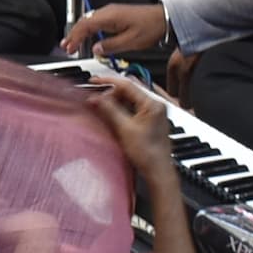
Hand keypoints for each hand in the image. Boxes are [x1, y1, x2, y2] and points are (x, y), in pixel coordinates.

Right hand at [60, 3, 172, 60]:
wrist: (165, 19)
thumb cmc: (152, 27)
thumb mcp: (131, 41)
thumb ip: (111, 46)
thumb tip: (96, 49)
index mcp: (110, 16)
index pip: (85, 25)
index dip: (75, 37)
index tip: (69, 48)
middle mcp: (109, 11)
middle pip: (84, 21)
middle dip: (73, 34)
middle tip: (66, 46)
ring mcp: (112, 12)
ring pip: (89, 21)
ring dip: (80, 32)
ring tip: (72, 43)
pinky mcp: (116, 15)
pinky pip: (97, 21)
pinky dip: (89, 30)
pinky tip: (88, 37)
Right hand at [85, 77, 184, 196]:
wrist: (158, 171)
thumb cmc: (148, 154)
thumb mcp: (124, 129)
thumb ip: (109, 110)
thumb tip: (95, 98)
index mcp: (153, 104)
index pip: (127, 85)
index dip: (108, 82)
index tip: (94, 81)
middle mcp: (156, 105)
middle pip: (128, 91)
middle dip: (110, 94)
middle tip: (95, 100)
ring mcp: (154, 113)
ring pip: (130, 99)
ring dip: (114, 102)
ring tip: (101, 108)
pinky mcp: (150, 120)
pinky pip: (133, 108)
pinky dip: (121, 109)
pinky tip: (112, 115)